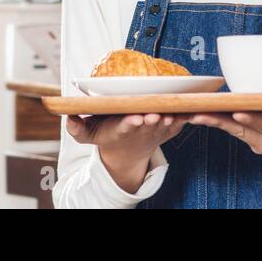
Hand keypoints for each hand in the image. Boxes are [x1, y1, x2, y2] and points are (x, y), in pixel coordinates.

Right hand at [66, 113, 187, 193]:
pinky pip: (180, 122)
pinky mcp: (169, 128)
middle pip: (149, 123)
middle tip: (156, 114)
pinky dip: (186, 118)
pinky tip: (193, 108)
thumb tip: (68, 118)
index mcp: (122, 129)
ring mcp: (156, 130)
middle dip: (153, 118)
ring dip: (171, 119)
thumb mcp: (89, 135)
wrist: (128, 152)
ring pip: (166, 123)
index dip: (131, 122)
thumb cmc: (108, 135)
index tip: (135, 118)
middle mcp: (141, 129)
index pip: (126, 125)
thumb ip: (77, 129)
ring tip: (173, 113)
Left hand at [189, 100, 261, 183]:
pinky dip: (217, 121)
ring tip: (192, 112)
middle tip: (198, 112)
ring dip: (213, 121)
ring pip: (234, 131)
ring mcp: (260, 146)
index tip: (238, 110)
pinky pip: (233, 130)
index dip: (253, 119)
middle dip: (220, 121)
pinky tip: (201, 112)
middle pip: (242, 131)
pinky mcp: (253, 141)